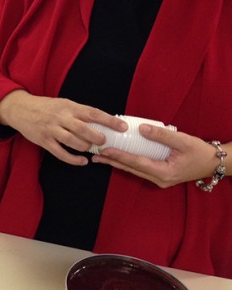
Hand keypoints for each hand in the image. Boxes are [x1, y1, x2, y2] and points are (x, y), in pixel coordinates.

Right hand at [0, 90, 126, 165]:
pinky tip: (82, 161)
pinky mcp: (44, 141)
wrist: (20, 108)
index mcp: (68, 106)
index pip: (92, 112)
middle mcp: (61, 117)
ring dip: (85, 148)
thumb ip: (78, 112)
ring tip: (90, 149)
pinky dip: (73, 159)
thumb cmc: (45, 107)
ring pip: (73, 141)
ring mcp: (51, 129)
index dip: (109, 120)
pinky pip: (61, 153)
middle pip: (83, 128)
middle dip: (97, 137)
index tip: (122, 126)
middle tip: (104, 142)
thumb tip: (102, 123)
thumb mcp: (62, 104)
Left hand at [92, 125, 221, 187]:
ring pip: (133, 170)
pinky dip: (127, 162)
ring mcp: (159, 179)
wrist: (212, 163)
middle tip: (94, 156)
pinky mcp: (159, 175)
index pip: (137, 163)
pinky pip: (139, 169)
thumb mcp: (183, 141)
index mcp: (165, 172)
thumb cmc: (199, 152)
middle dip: (112, 162)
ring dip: (117, 163)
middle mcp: (159, 179)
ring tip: (99, 157)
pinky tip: (117, 157)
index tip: (105, 151)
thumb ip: (162, 135)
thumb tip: (141, 128)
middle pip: (131, 169)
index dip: (120, 157)